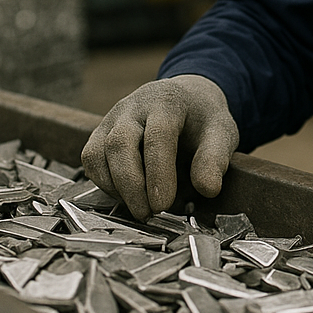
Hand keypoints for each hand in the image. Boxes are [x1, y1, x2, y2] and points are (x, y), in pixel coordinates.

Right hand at [81, 75, 238, 220]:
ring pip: (98, 153)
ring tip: (141, 208)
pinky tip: (127, 196)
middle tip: (149, 213)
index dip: (159, 172)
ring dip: (116, 187)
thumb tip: (209, 188)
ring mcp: (112, 119)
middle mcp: (133, 107)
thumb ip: (215, 159)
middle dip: (132, 185)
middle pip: (120, 143)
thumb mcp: (221, 133)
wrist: (185, 98)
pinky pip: (91, 160)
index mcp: (167, 101)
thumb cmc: (201, 119)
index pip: (158, 135)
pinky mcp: (100, 134)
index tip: (163, 204)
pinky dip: (104, 183)